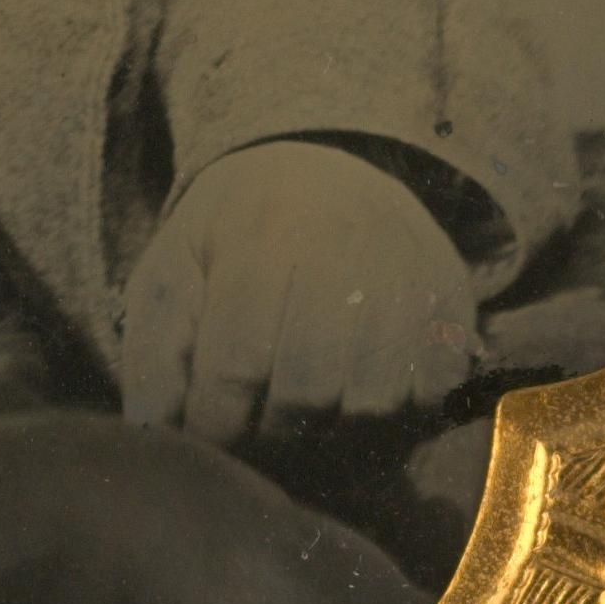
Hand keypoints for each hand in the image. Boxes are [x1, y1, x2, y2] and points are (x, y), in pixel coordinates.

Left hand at [119, 140, 475, 445]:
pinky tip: (354, 392)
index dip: (213, 419)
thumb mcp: (178, 264)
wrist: (329, 171)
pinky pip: (429, 400)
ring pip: (373, 406)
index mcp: (263, 231)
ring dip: (331, 431)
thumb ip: (155, 345)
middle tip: (253, 425)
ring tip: (300, 408)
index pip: (238, 360)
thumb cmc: (237, 233)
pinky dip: (390, 419)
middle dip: (270, 430)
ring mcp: (411, 276)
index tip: (203, 432)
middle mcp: (347, 248)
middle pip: (309, 390)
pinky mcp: (454, 305)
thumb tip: (150, 426)